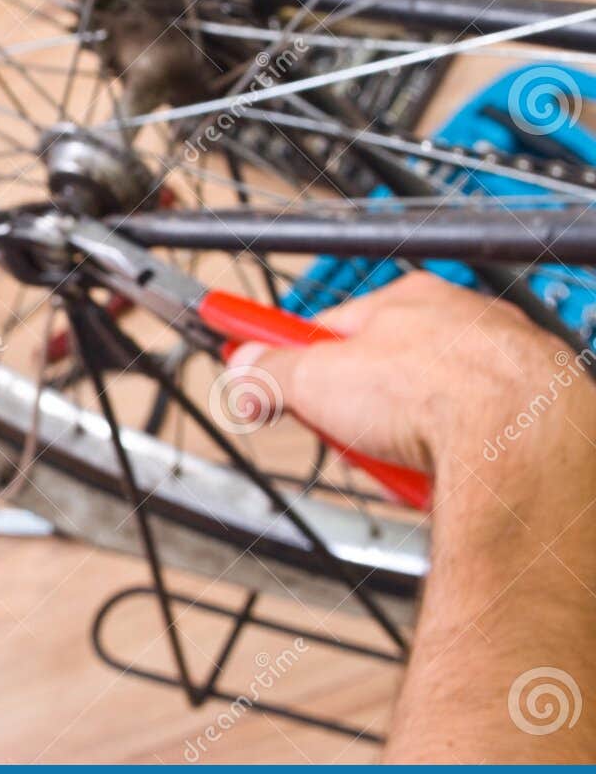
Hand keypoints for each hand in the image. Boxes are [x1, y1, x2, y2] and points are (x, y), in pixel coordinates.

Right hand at [225, 271, 595, 761]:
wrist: (519, 441)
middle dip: (352, 411)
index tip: (265, 365)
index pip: (332, 325)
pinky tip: (434, 474)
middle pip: (382, 371)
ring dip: (397, 441)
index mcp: (410, 300)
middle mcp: (463, 325)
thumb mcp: (315, 378)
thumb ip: (269, 373)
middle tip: (336, 434)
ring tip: (391, 460)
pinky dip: (446, 460)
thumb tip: (243, 373)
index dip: (295, 355)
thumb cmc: (438, 391)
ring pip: (427, 409)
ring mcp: (503, 367)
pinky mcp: (530, 415)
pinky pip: (470, 439)